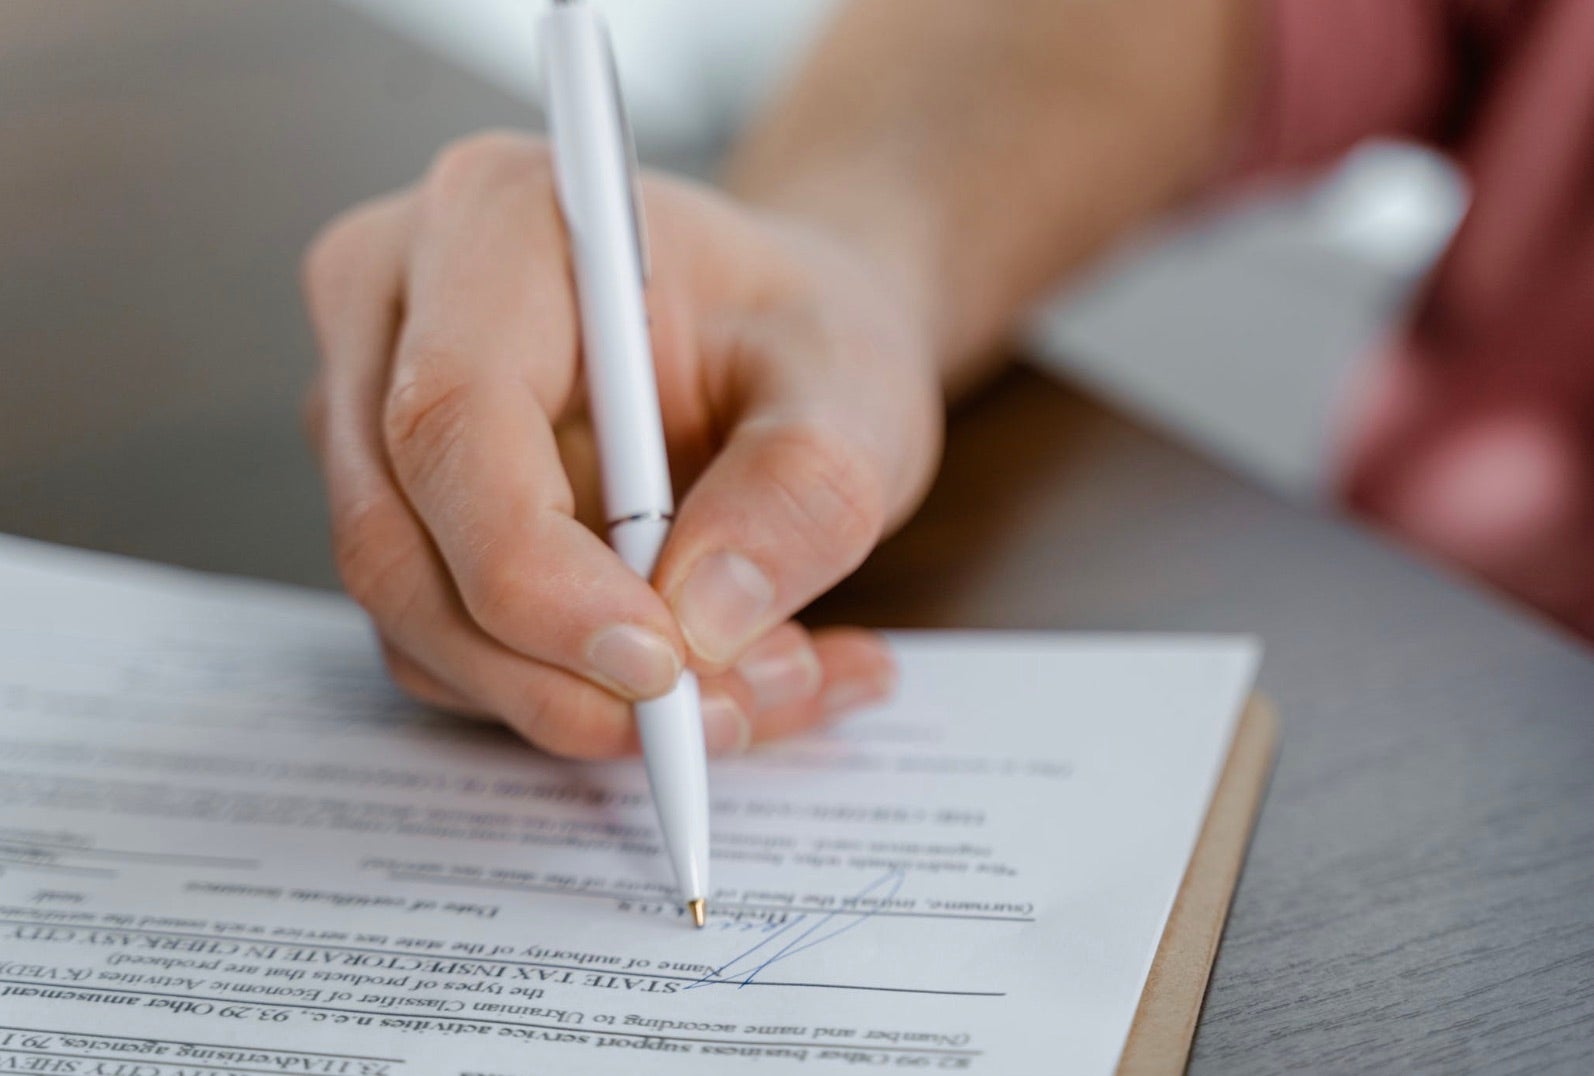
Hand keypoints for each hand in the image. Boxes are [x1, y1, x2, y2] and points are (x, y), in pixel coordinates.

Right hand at [301, 132, 942, 758]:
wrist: (778, 342)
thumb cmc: (801, 331)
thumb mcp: (853, 386)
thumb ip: (802, 487)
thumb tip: (703, 622)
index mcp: (497, 223)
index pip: (452, 420)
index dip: (536, 573)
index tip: (662, 666)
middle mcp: (396, 310)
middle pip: (401, 542)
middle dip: (561, 673)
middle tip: (722, 713)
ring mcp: (375, 419)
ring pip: (419, 622)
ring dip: (583, 702)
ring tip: (763, 682)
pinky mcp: (401, 513)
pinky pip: (450, 650)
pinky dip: (575, 697)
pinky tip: (713, 677)